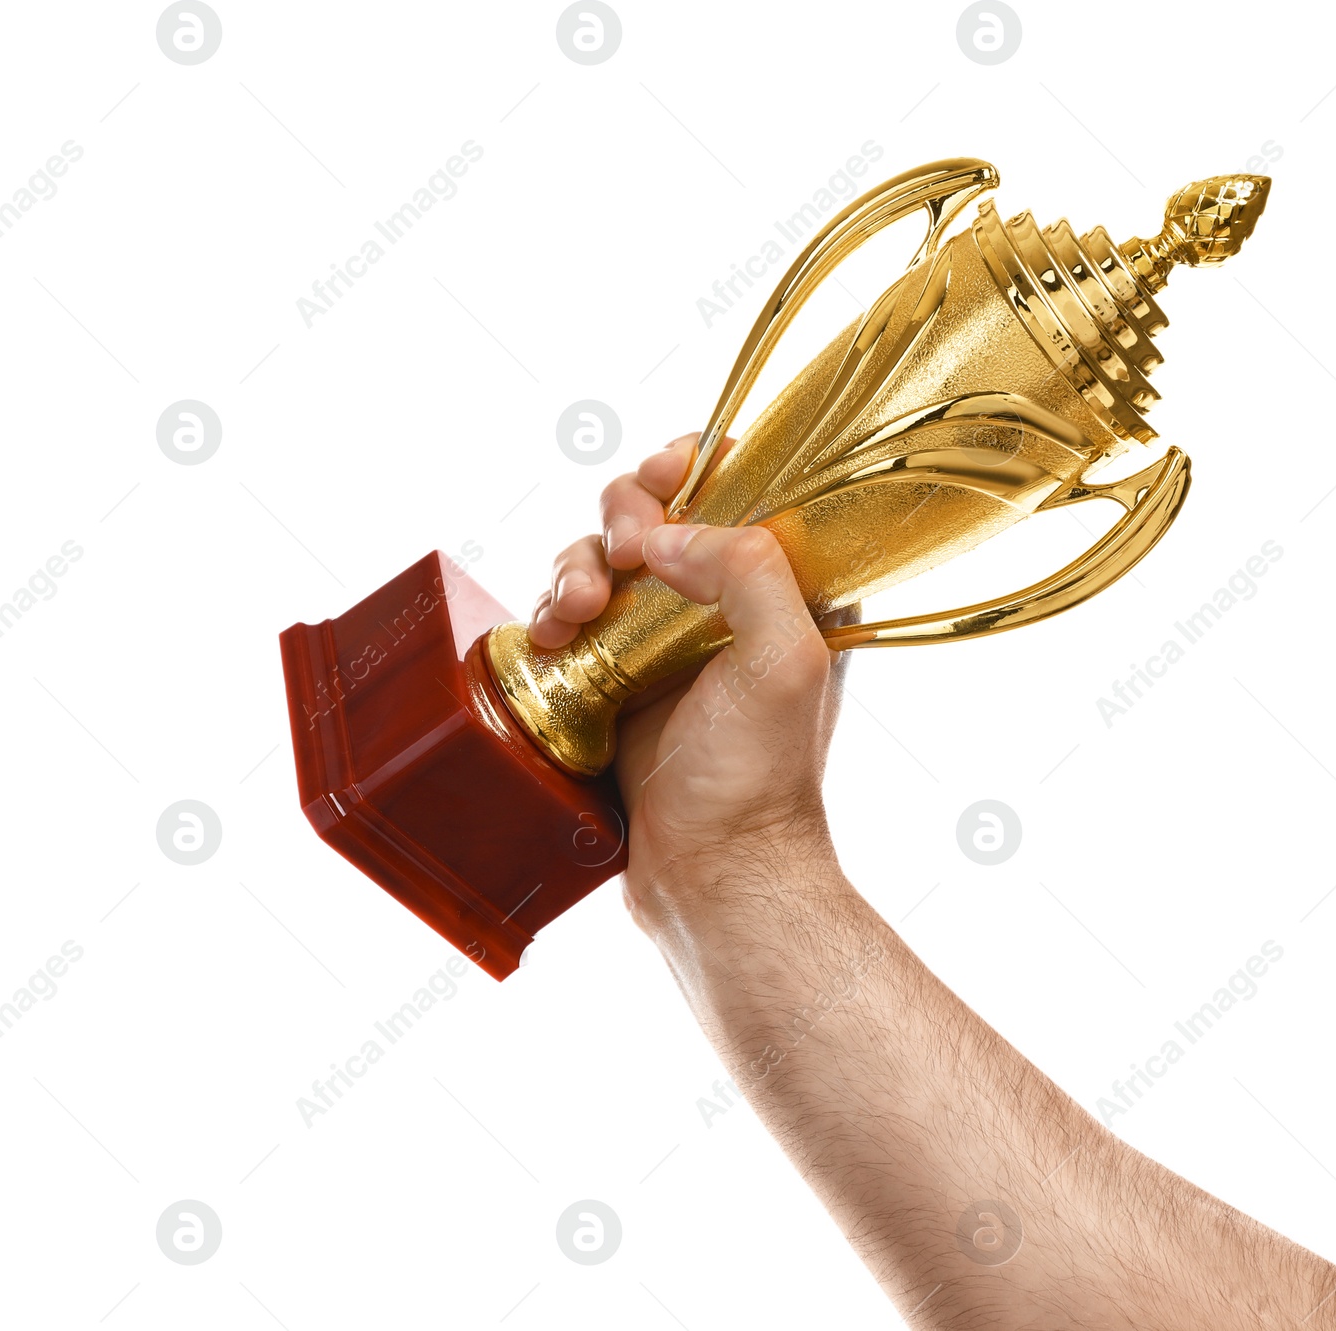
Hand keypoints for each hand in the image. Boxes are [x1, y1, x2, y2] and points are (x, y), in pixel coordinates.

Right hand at [528, 435, 849, 929]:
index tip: (667, 474)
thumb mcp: (784, 659)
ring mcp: (662, 638)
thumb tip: (667, 532)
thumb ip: (747, 568)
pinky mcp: (613, 674)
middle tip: (621, 554)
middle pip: (659, 507)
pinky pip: (570, 611)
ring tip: (574, 611)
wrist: (709, 871)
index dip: (699, 463)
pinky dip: (552, 607)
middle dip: (624, 512)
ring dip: (577, 564)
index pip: (745, 484)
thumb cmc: (757, 778)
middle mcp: (724, 603)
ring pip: (603, 555)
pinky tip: (550, 636)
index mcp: (784, 588)